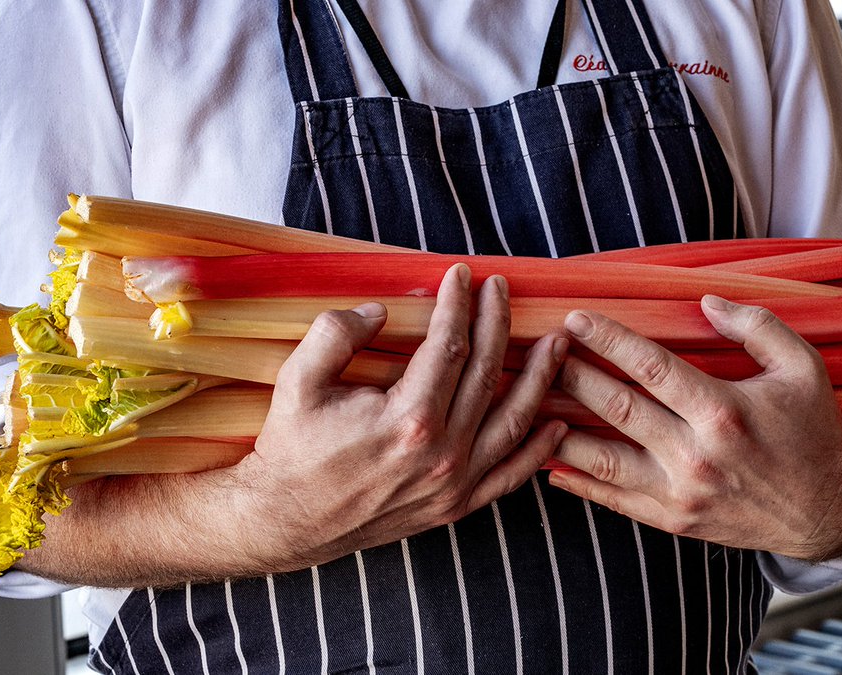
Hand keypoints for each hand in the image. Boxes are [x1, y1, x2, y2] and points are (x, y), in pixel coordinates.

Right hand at [241, 264, 568, 570]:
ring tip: (558, 344)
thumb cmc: (290, 450)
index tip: (462, 274)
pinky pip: (509, 476)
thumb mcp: (297, 381)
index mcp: (408, 419)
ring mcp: (453, 484)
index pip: (450, 346)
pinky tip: (556, 424)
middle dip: (497, 324)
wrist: (283, 522)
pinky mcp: (454, 506)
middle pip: (487, 373)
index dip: (458, 304)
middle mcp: (441, 453)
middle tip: (502, 289)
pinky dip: (538, 451)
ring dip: (540, 379)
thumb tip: (379, 311)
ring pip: (512, 422)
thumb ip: (336, 334)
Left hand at [549, 295, 841, 560]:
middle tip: (536, 351)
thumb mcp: (804, 368)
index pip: (650, 366)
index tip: (574, 317)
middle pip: (616, 408)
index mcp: (723, 411)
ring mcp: (681, 494)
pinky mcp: (674, 521)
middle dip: (570, 375)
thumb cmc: (815, 432)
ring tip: (526, 401)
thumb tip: (705, 301)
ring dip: (558, 428)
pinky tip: (547, 461)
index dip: (607, 339)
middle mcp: (696, 455)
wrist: (829, 513)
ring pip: (603, 459)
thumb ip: (756, 327)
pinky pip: (614, 500)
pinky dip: (578, 482)